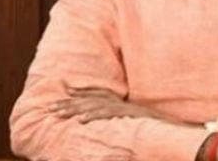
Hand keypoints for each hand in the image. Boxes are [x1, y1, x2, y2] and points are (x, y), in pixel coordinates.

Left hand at [49, 85, 167, 123]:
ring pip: (92, 105)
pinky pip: (106, 114)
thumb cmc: (151, 124)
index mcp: (119, 102)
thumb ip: (119, 114)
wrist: (168, 126)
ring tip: (57, 114)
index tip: (65, 92)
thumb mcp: (133, 117)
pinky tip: (79, 121)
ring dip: (74, 109)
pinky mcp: (125, 114)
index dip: (80, 92)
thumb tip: (109, 119)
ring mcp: (121, 107)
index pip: (97, 94)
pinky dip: (92, 116)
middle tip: (50, 107)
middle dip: (68, 102)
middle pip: (89, 99)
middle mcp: (118, 102)